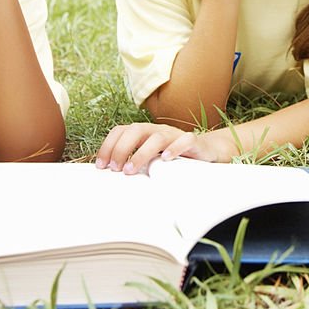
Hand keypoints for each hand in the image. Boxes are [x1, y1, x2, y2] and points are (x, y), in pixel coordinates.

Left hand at [96, 123, 221, 173]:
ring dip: (141, 153)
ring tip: (131, 170)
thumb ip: (135, 163)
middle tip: (114, 169)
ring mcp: (175, 135)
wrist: (208, 151)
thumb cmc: (175, 158)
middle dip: (121, 149)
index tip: (101, 165)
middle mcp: (158, 130)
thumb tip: (110, 178)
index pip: (121, 130)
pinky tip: (165, 159)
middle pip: (136, 130)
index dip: (108, 145)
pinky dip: (174, 148)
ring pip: (157, 137)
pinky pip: (185, 140)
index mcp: (145, 132)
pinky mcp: (193, 142)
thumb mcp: (152, 159)